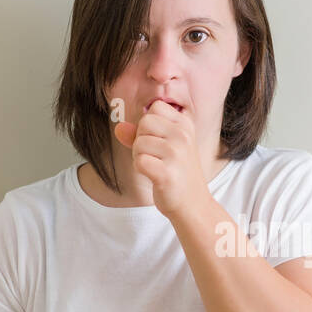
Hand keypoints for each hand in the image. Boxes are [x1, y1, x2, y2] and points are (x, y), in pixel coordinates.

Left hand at [113, 100, 208, 219]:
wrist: (193, 204)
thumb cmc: (177, 173)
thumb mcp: (164, 147)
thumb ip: (140, 135)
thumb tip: (119, 127)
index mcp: (185, 125)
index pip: (156, 107)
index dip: (149, 124)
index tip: (158, 140)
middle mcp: (183, 136)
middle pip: (145, 122)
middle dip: (141, 139)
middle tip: (155, 156)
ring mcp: (177, 154)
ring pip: (139, 143)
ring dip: (140, 156)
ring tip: (156, 166)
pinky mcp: (167, 173)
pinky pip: (139, 161)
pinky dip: (140, 169)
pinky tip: (153, 175)